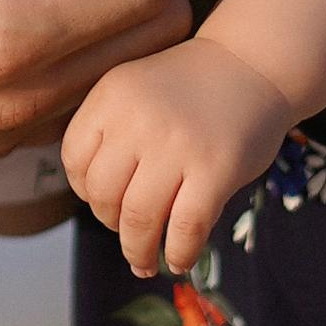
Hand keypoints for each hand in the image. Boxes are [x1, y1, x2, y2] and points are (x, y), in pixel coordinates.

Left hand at [61, 36, 292, 278]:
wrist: (251, 65)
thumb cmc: (189, 88)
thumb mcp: (135, 90)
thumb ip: (111, 132)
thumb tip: (96, 202)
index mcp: (112, 95)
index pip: (74, 157)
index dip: (83, 188)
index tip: (102, 199)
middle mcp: (139, 118)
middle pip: (103, 193)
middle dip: (111, 223)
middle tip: (127, 230)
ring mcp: (178, 144)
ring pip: (139, 218)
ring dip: (138, 250)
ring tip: (144, 260)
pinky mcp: (216, 170)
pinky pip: (186, 229)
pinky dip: (178, 253)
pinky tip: (178, 260)